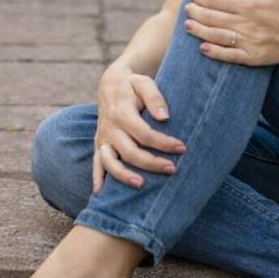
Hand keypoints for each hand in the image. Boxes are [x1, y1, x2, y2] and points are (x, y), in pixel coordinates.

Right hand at [92, 65, 186, 193]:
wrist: (110, 84)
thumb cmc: (132, 85)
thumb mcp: (144, 83)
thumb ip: (155, 97)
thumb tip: (164, 117)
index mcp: (121, 112)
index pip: (144, 133)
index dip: (163, 143)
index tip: (182, 147)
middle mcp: (109, 128)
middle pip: (129, 151)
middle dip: (151, 162)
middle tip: (172, 169)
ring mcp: (102, 138)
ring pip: (109, 161)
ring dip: (123, 175)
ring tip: (141, 185)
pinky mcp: (99, 144)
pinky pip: (96, 163)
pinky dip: (97, 178)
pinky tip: (99, 194)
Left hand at [183, 0, 278, 65]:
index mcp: (249, 5)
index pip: (218, 1)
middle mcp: (246, 24)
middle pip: (213, 18)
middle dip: (196, 13)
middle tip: (187, 9)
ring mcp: (248, 42)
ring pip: (216, 36)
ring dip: (199, 30)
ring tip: (187, 25)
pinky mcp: (252, 57)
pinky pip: (229, 56)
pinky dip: (214, 52)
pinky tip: (202, 48)